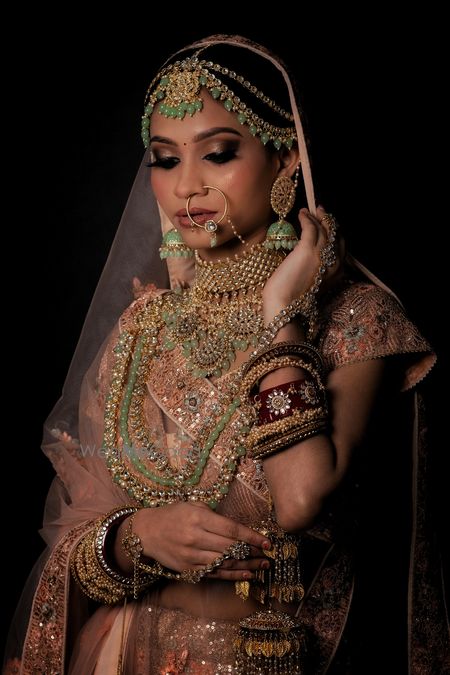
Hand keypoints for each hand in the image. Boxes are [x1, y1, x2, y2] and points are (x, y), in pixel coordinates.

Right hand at [133, 502, 270, 580]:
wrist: (146, 532)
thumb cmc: (173, 515)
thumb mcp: (193, 505)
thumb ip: (215, 516)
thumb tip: (239, 529)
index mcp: (198, 517)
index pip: (231, 529)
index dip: (251, 537)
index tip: (266, 542)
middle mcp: (195, 537)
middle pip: (230, 548)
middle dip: (252, 552)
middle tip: (269, 556)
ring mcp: (191, 555)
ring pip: (224, 563)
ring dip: (246, 565)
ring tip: (263, 566)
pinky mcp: (187, 569)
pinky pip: (214, 573)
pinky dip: (232, 575)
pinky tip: (246, 574)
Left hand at [262, 205, 344, 320]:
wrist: (284, 304)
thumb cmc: (292, 297)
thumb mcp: (311, 283)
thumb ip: (315, 270)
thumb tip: (308, 257)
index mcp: (337, 273)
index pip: (341, 247)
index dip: (334, 233)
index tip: (327, 224)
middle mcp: (334, 263)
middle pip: (335, 235)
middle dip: (329, 222)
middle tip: (321, 211)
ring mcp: (322, 255)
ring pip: (324, 229)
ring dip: (317, 217)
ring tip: (310, 211)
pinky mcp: (308, 250)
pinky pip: (310, 227)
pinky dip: (307, 218)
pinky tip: (302, 214)